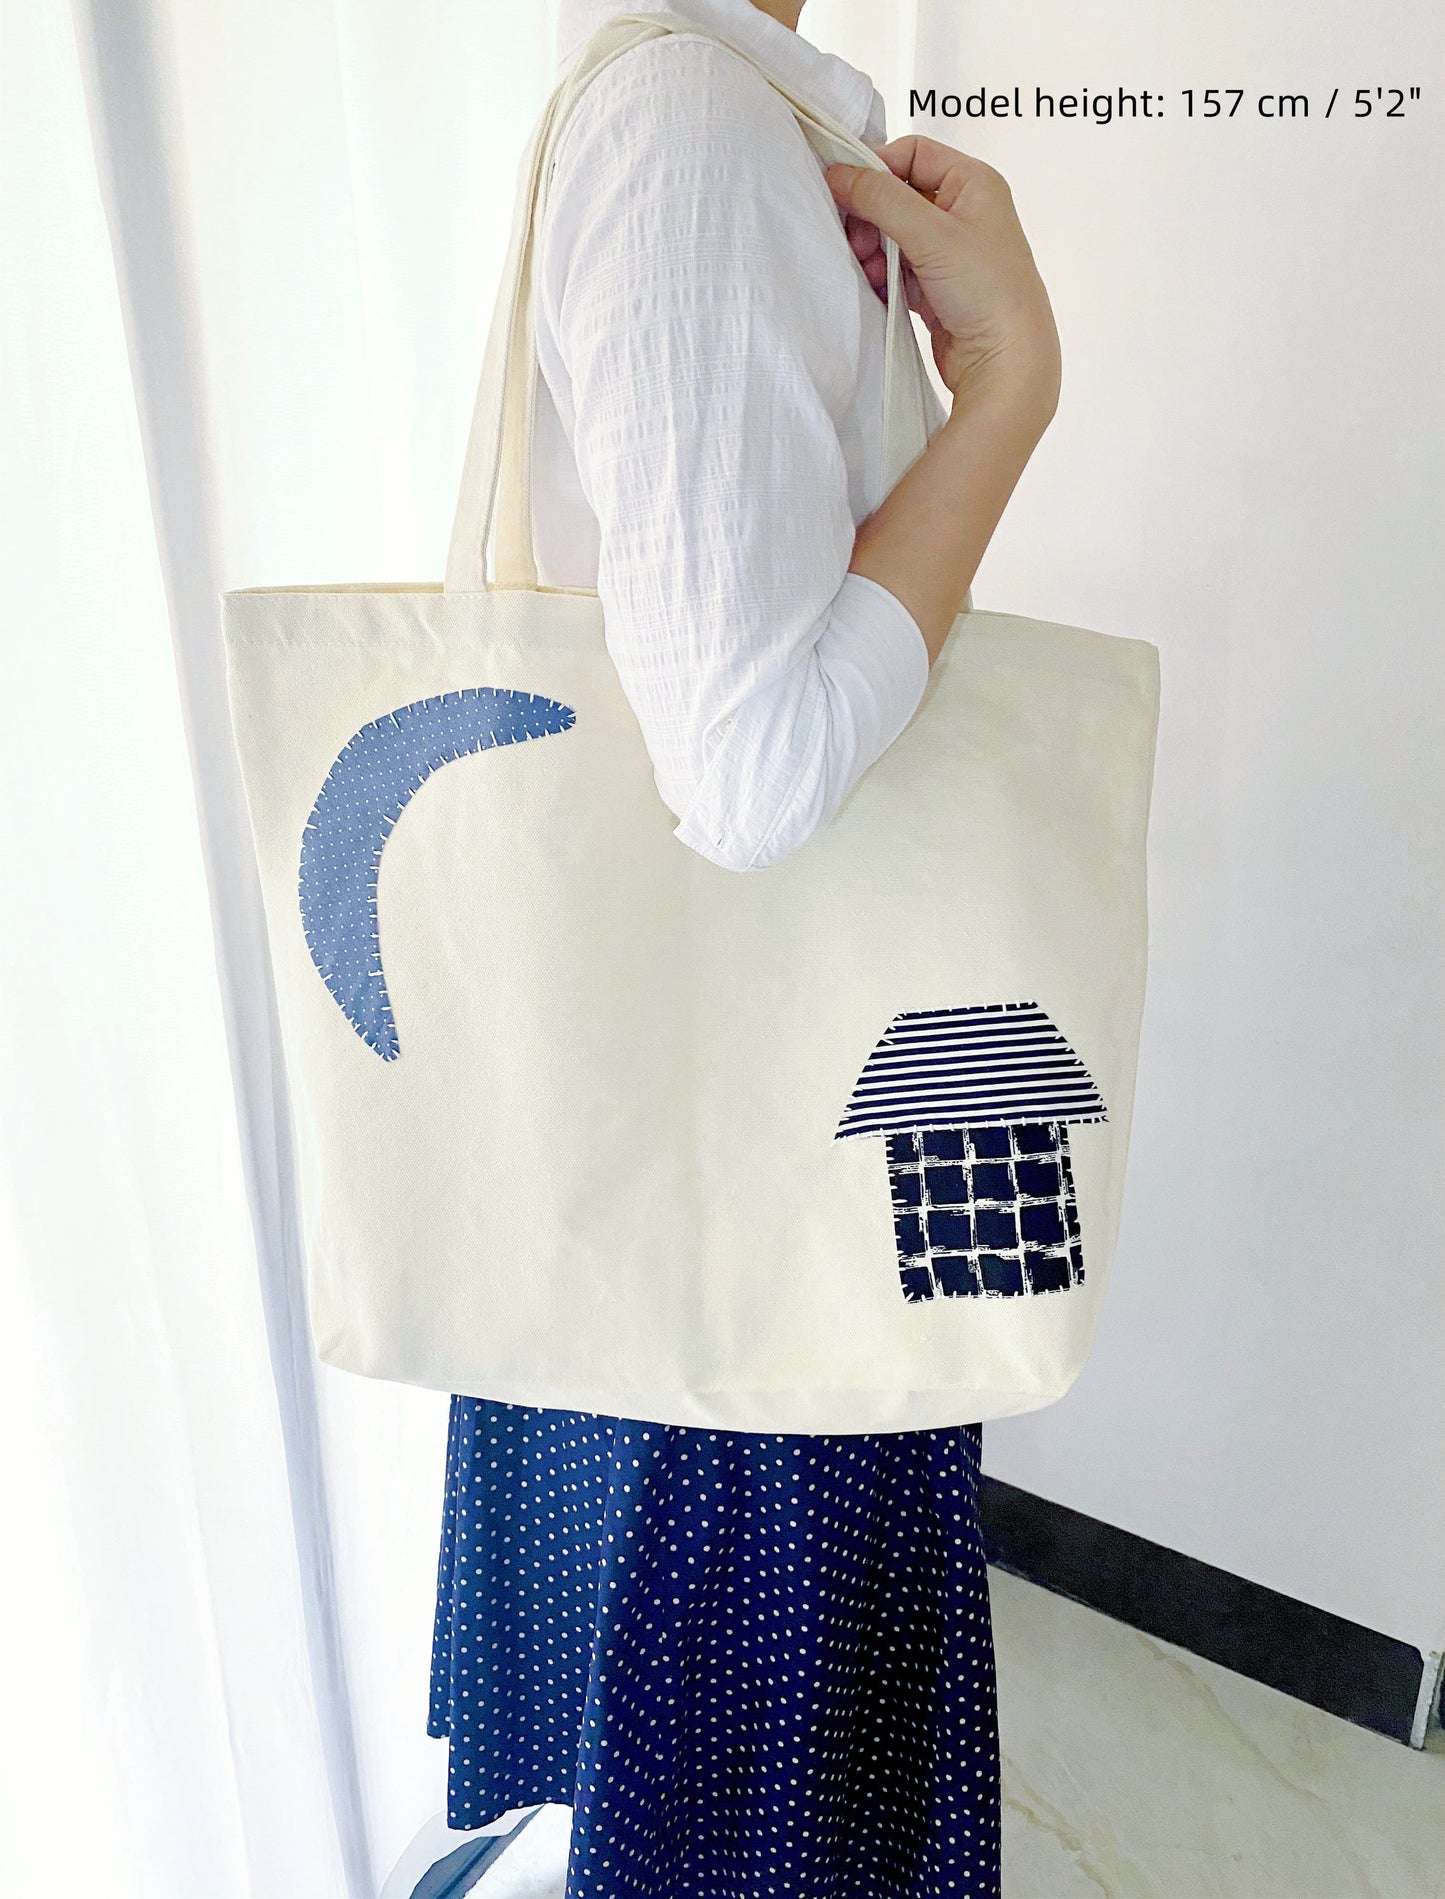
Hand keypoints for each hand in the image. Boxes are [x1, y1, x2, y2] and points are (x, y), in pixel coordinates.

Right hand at [825, 136, 1060, 416]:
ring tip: (869, 271)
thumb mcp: (931, 233)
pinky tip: (878, 289)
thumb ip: (880, 197)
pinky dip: (882, 276)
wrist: (1006, 363)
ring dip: (872, 250)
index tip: (845, 192)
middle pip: (896, 195)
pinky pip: (896, 268)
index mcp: (974, 183)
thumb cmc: (986, 290)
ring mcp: (950, 251)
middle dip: (869, 217)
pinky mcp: (937, 286)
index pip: (911, 153)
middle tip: (855, 242)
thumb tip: (837, 172)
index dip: (875, 169)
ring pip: (892, 235)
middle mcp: (963, 212)